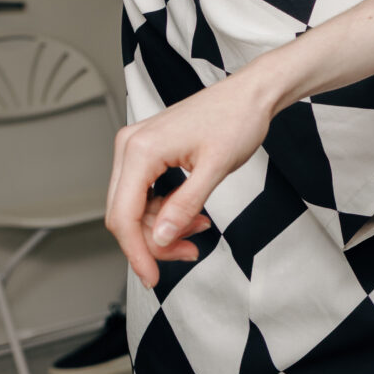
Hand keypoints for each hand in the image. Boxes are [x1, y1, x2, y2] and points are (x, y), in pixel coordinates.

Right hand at [106, 67, 279, 286]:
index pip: (123, 215)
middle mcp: (130, 147)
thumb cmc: (237, 120)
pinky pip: (146, 193)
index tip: (151, 278)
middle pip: (124, 214)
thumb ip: (185, 205)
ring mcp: (136, 148)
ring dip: (163, 228)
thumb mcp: (215, 169)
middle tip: (189, 253)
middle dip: (154, 242)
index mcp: (140, 149)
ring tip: (200, 230)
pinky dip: (166, 211)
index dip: (136, 252)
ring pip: (135, 207)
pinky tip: (193, 216)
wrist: (250, 94)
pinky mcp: (147, 152)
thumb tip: (159, 238)